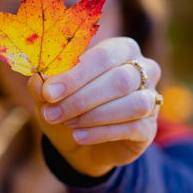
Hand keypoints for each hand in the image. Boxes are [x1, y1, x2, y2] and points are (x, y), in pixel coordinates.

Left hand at [27, 37, 161, 177]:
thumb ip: (44, 84)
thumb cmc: (68, 106)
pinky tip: (79, 136)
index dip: (76, 74)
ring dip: (94, 116)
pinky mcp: (150, 127)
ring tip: (68, 124)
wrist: (80, 143)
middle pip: (120, 79)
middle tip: (52, 113)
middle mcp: (143, 69)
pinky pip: (133, 128)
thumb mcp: (50, 94)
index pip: (102, 56)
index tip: (49, 92)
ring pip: (132, 104)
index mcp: (120, 49)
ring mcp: (151, 98)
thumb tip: (42, 82)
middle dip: (81, 98)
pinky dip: (102, 132)